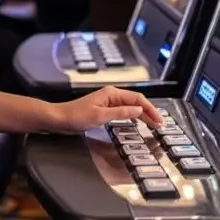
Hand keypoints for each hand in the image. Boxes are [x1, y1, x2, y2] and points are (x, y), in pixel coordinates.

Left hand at [45, 86, 162, 132]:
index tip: (159, 120)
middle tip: (159, 125)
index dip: (150, 109)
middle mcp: (112, 95)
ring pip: (131, 106)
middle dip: (149, 112)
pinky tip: (137, 122)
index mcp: (112, 93)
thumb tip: (139, 110)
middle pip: (136, 102)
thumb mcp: (100, 116)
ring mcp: (108, 101)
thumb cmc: (77, 116)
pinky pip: (124, 110)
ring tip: (152, 124)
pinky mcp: (105, 108)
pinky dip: (133, 116)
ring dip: (142, 114)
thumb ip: (121, 113)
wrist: (60, 118)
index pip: (137, 99)